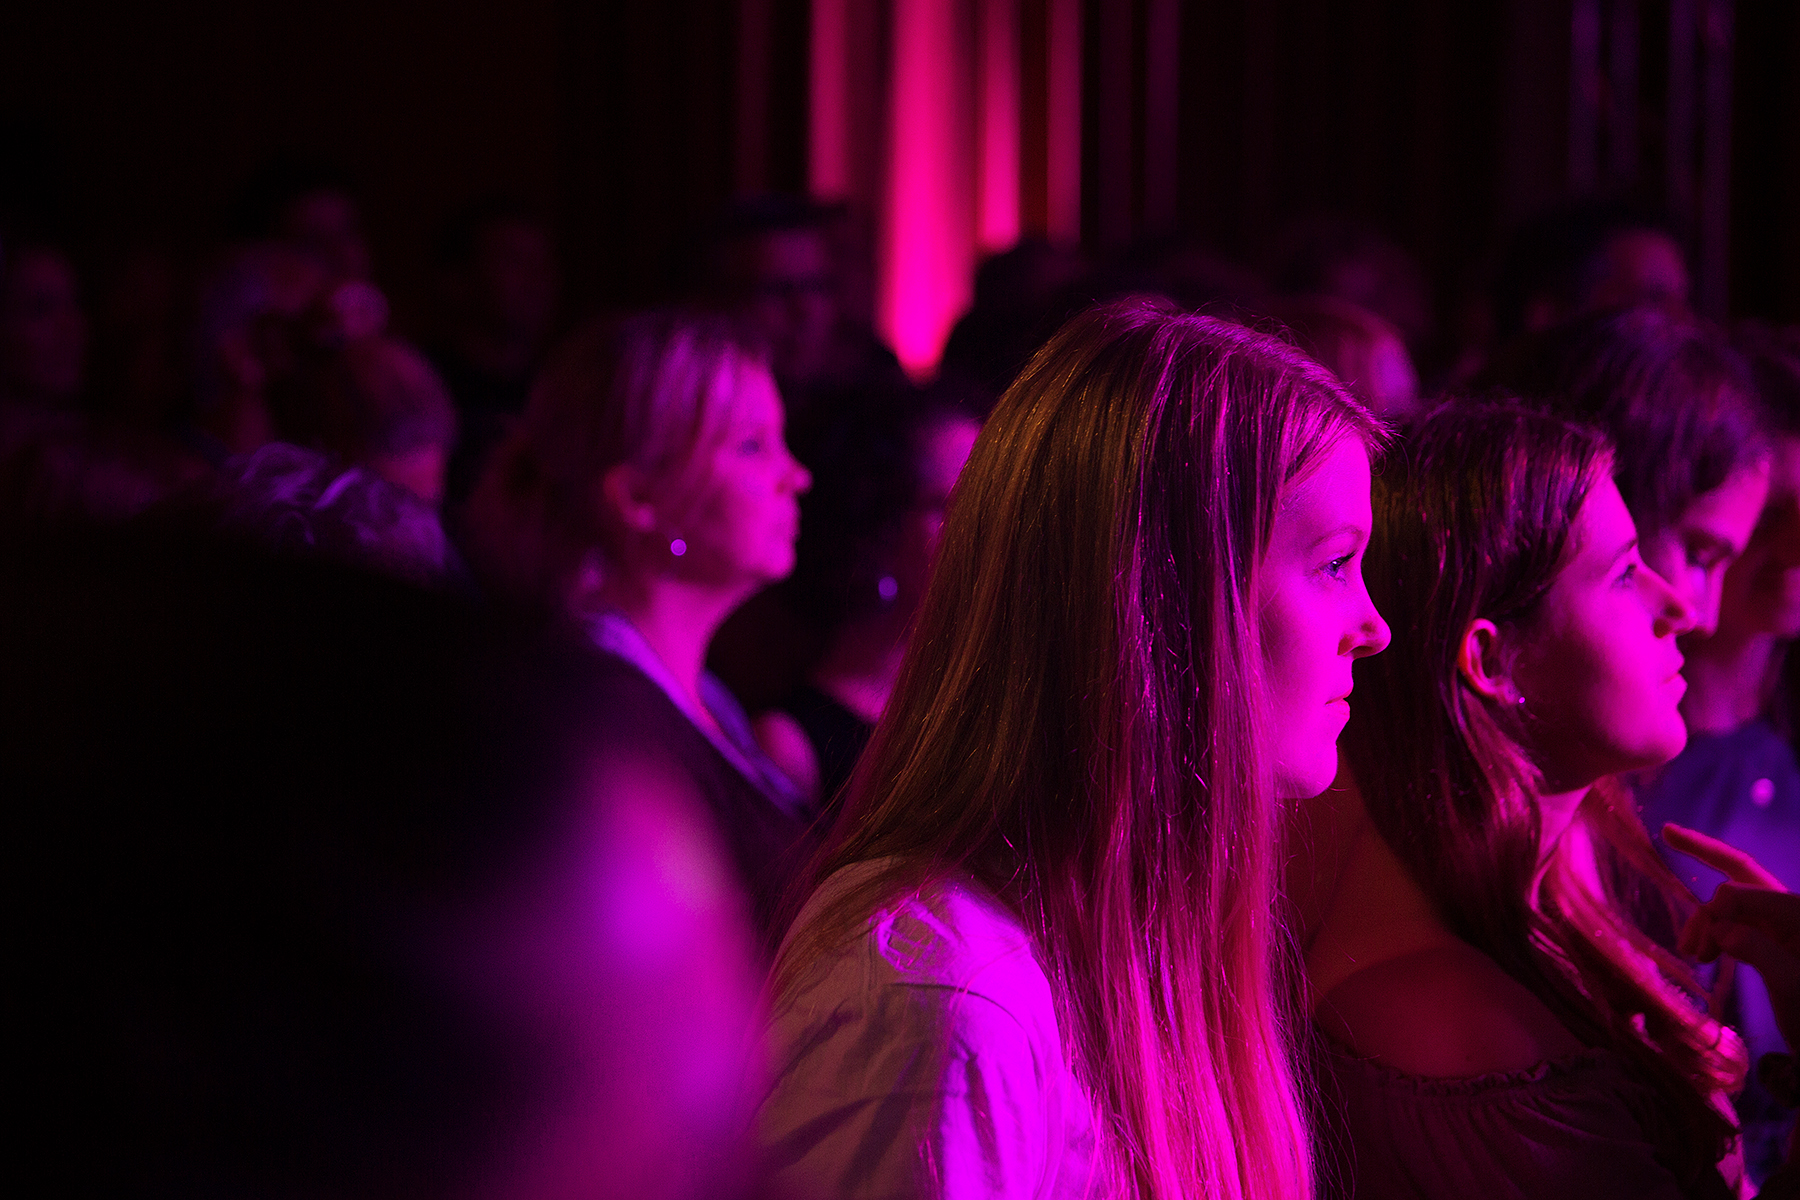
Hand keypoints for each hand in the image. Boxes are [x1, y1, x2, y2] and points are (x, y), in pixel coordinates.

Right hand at [1665, 823, 1799, 1053]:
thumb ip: (1760, 951)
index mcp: (1798, 912)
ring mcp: (1778, 923)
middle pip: (1740, 870)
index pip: (1741, 891)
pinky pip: (1732, 921)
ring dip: (1704, 920)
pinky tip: (1701, 954)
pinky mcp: (1769, 939)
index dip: (1712, 911)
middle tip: (1667, 833)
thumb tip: (1721, 929)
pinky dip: (1711, 930)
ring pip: (1729, 901)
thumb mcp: (1792, 987)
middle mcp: (1788, 909)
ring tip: (1691, 955)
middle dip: (1704, 851)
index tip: (1698, 951)